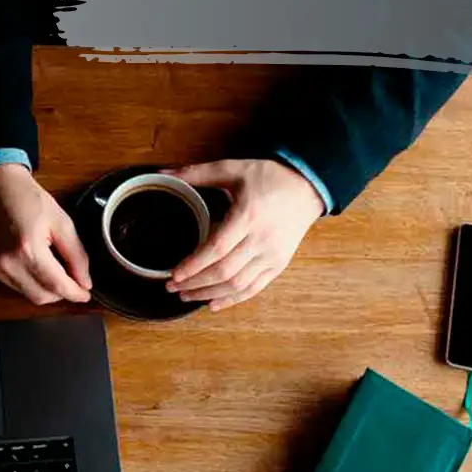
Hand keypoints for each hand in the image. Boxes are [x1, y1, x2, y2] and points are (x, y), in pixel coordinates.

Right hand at [0, 164, 92, 304]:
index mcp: (28, 249)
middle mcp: (7, 263)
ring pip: (26, 294)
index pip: (57, 286)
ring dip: (42, 287)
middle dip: (60, 292)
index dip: (75, 293)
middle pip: (41, 297)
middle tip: (71, 280)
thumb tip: (85, 282)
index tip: (85, 294)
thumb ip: (76, 255)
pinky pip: (11, 285)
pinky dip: (25, 280)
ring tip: (47, 263)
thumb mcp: (61, 221)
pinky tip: (27, 260)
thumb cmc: (26, 197)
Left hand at [163, 159, 324, 310]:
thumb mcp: (233, 168)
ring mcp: (272, 255)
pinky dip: (232, 300)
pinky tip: (212, 304)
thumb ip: (197, 173)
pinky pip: (254, 289)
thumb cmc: (270, 176)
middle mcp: (261, 240)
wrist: (308, 186)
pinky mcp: (279, 264)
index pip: (216, 249)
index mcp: (248, 216)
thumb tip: (164, 173)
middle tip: (172, 286)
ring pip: (238, 285)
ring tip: (186, 295)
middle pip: (224, 272)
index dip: (193, 265)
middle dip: (195, 284)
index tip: (173, 274)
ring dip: (209, 294)